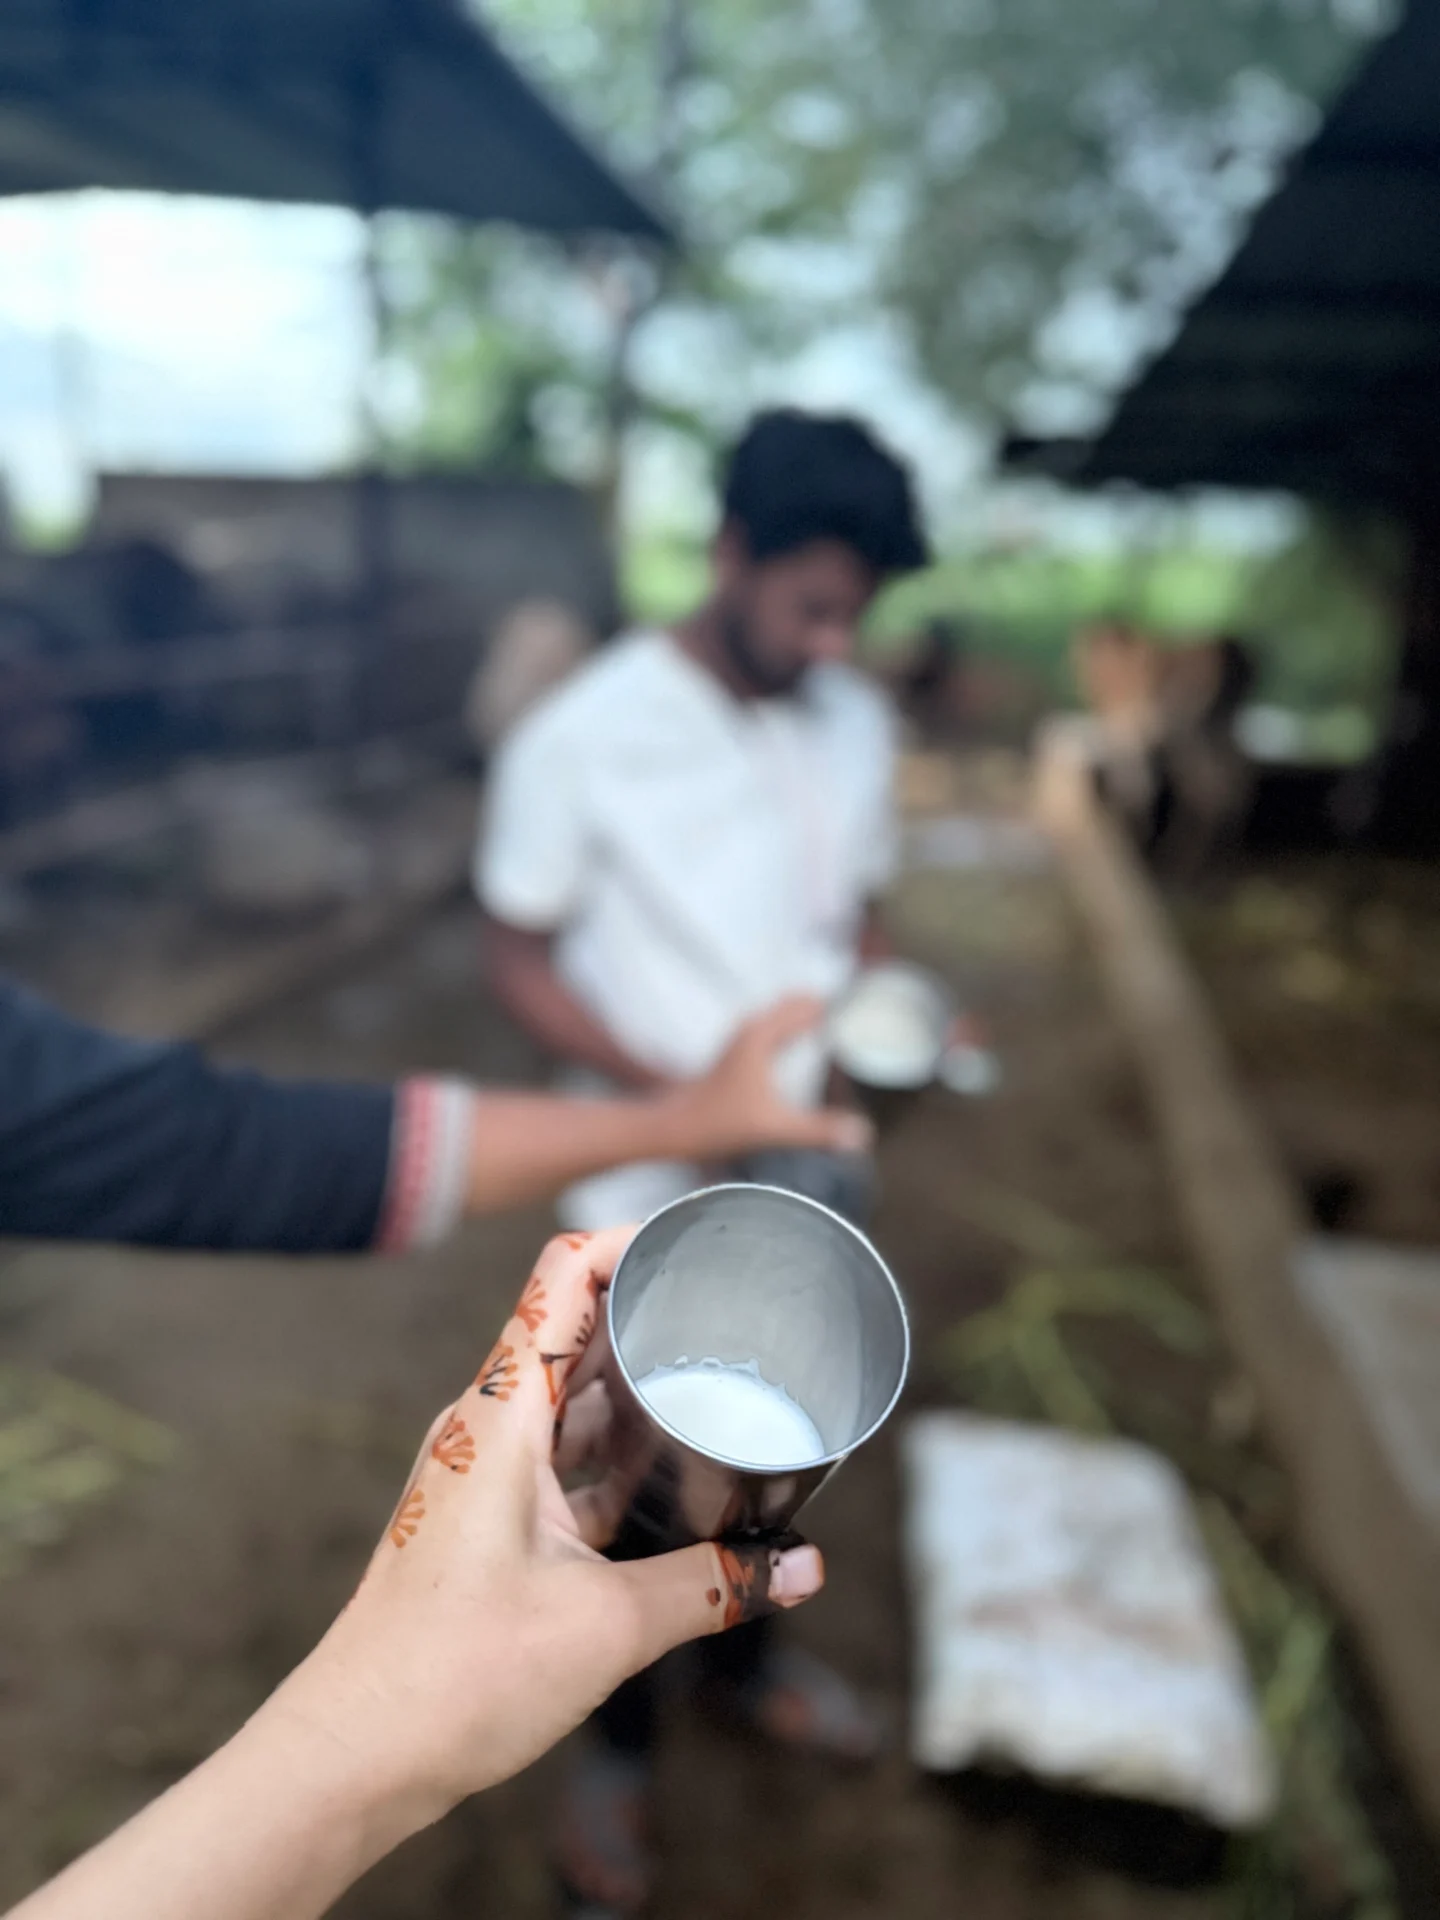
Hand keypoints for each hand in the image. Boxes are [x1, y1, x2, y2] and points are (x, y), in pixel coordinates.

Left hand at [262, 1228, 824, 1830]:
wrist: (352, 1756)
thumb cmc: (452, 1678)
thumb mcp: (606, 1626)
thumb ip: (711, 1587)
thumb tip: (802, 1568)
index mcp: (501, 1414)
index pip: (564, 1275)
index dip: (630, 1237)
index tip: (698, 1237)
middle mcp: (484, 1426)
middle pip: (573, 1328)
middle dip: (651, 1313)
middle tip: (733, 1317)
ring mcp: (479, 1473)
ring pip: (566, 1399)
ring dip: (632, 1390)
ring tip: (714, 1389)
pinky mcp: (483, 1521)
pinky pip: (555, 1458)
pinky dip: (609, 1456)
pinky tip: (667, 1483)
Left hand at [662, 997, 872, 1162]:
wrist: (675, 1128)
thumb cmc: (719, 1123)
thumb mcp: (775, 1128)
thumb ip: (819, 1130)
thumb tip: (862, 1135)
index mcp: (762, 1034)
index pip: (808, 1005)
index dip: (838, 1004)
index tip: (867, 1006)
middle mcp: (751, 1028)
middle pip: (797, 1003)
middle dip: (828, 1005)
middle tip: (864, 1018)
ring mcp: (742, 1038)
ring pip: (783, 1013)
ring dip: (810, 1014)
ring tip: (844, 1027)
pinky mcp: (738, 1051)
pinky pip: (775, 1026)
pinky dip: (795, 1027)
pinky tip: (810, 1045)